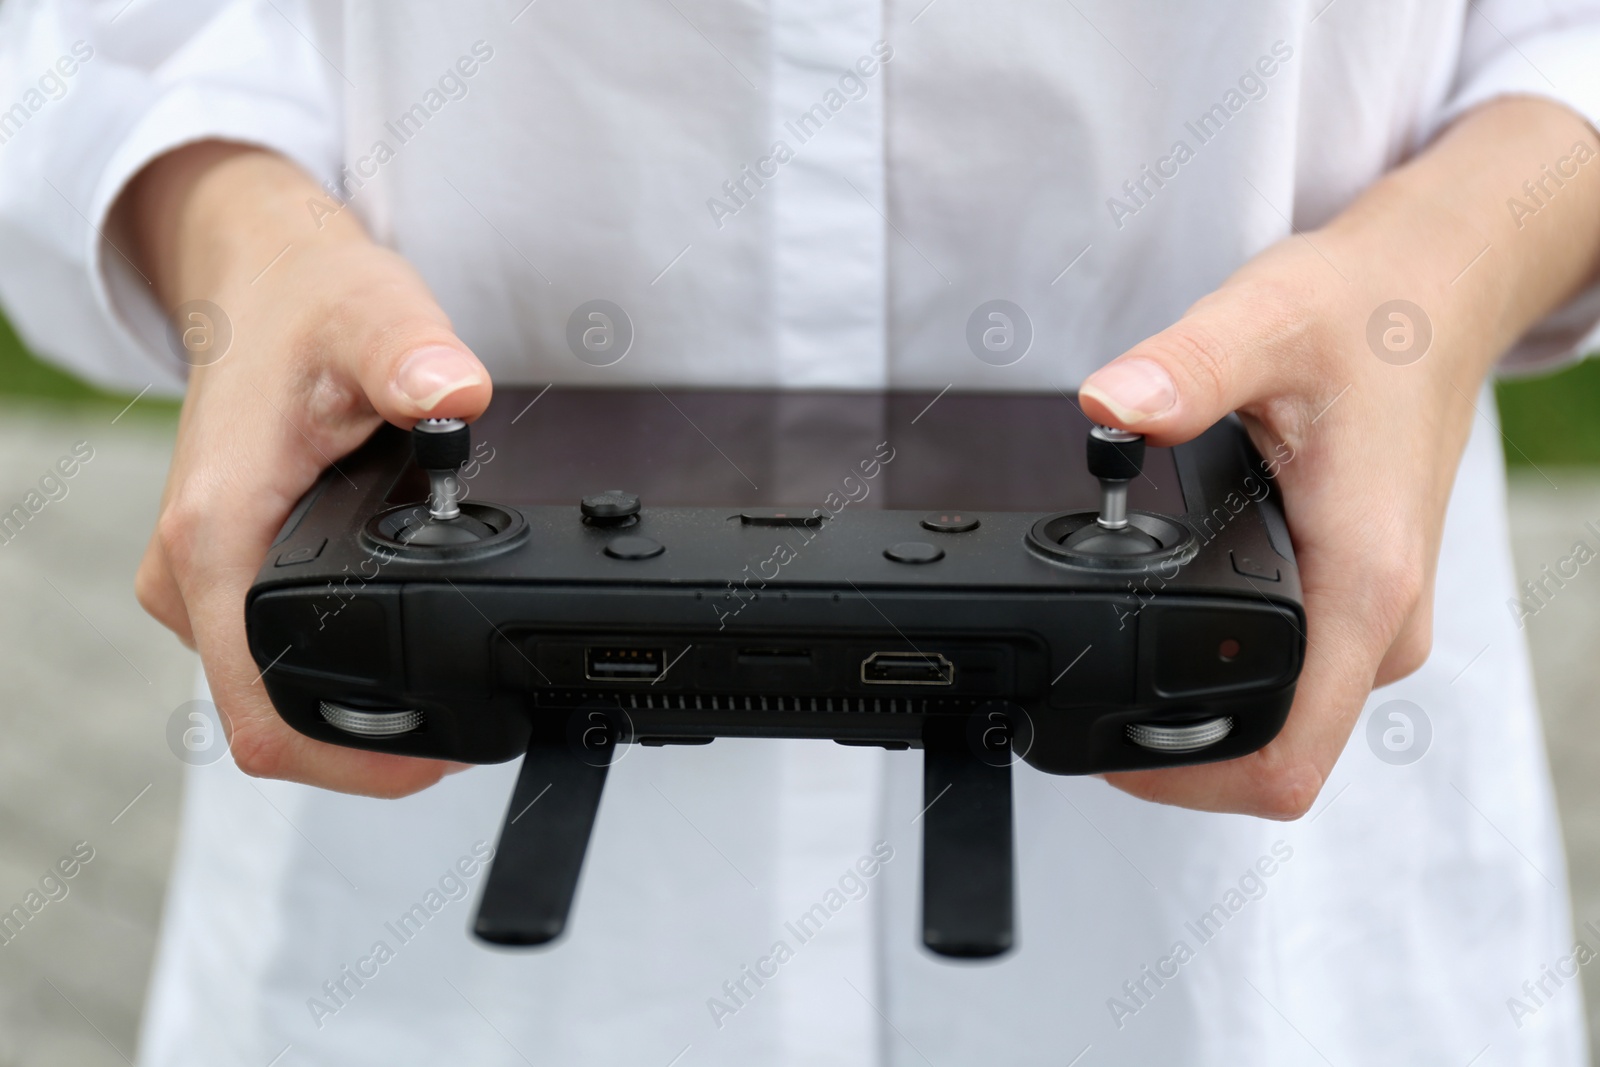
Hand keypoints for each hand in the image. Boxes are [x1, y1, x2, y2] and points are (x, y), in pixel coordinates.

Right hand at [122, 143, 491, 796]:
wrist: (257, 275)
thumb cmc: (304, 298)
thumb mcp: (372, 313)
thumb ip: (413, 358)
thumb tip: (455, 395)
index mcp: (216, 533)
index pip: (261, 711)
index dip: (352, 759)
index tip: (439, 758)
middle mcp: (192, 570)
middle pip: (267, 722)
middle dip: (365, 747)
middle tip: (464, 733)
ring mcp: (202, 579)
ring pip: (266, 694)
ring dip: (349, 714)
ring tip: (443, 695)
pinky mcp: (222, 573)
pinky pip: (268, 657)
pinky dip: (331, 675)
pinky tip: (397, 658)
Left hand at [1083, 98, 1599, 818]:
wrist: (1434, 294)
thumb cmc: (1366, 314)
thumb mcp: (1264, 323)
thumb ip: (1183, 371)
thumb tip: (1109, 408)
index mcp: (1363, 583)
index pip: (1287, 758)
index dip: (1189, 782)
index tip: (1107, 750)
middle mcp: (1382, 622)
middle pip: (1280, 758)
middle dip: (1180, 755)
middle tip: (1094, 693)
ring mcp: (1377, 620)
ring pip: (1289, 724)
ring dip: (1206, 713)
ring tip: (1128, 652)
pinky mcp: (1363, 604)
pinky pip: (1298, 682)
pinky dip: (1234, 675)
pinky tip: (1179, 624)